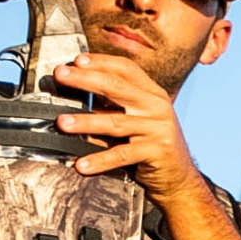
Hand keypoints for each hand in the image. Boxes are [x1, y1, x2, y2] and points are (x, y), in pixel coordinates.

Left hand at [56, 50, 203, 204]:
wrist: (179, 179)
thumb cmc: (151, 147)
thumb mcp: (138, 120)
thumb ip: (115, 105)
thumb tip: (79, 92)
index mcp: (153, 94)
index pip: (126, 69)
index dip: (101, 62)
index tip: (77, 60)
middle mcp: (157, 107)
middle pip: (117, 86)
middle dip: (85, 79)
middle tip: (61, 75)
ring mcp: (159, 129)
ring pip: (116, 122)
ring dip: (86, 122)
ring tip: (62, 123)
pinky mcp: (158, 152)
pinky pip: (122, 155)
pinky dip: (100, 160)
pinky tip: (81, 164)